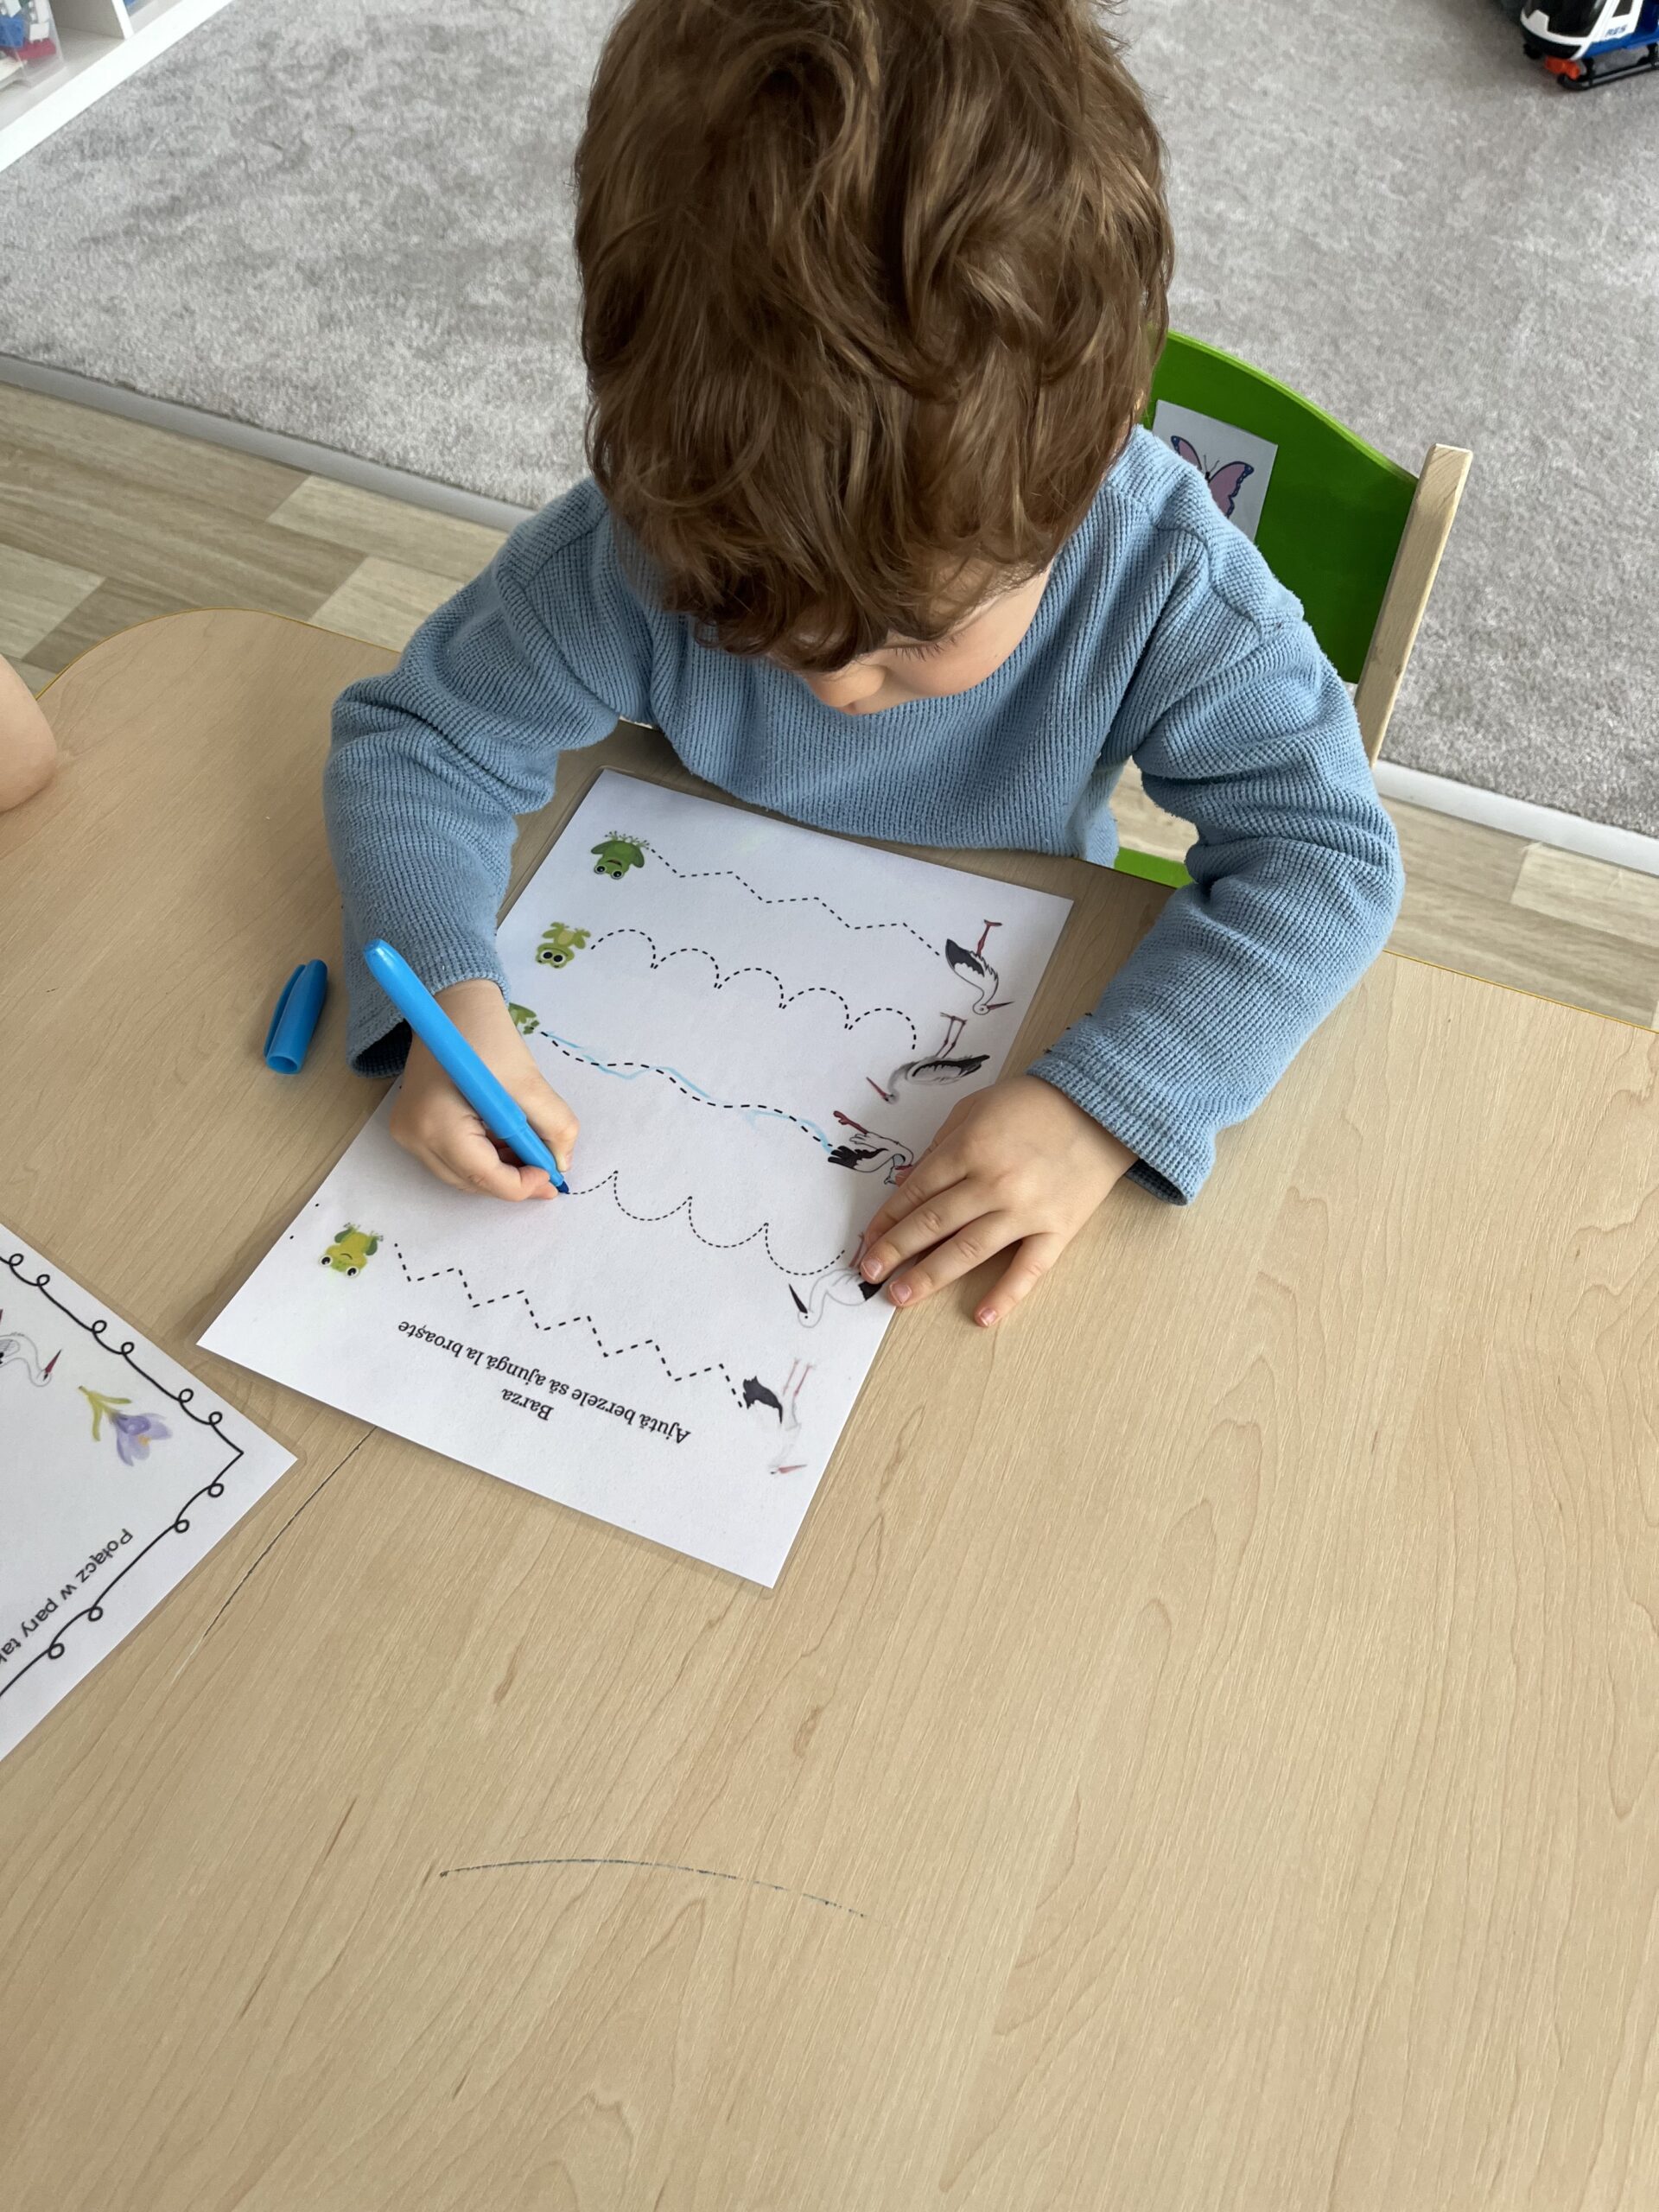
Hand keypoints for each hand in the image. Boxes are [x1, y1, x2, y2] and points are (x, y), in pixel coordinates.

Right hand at [389, 978, 577, 1199]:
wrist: (453, 1006)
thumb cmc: (485, 1034)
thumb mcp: (528, 1081)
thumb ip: (553, 1126)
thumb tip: (562, 1164)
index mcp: (436, 1123)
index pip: (483, 1175)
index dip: (523, 1185)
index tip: (553, 1175)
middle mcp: (413, 1136)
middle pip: (472, 1181)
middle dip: (514, 1179)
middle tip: (549, 1168)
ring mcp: (407, 1134)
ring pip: (463, 1175)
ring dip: (500, 1169)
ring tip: (529, 1148)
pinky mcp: (411, 1129)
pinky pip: (453, 1160)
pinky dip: (483, 1157)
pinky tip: (506, 1140)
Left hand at [857, 1075, 1133, 1324]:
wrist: (1103, 1107)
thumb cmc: (1034, 1104)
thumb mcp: (976, 1108)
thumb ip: (941, 1145)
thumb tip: (908, 1183)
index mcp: (968, 1148)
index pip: (915, 1192)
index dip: (887, 1220)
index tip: (867, 1242)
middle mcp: (993, 1182)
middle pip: (932, 1224)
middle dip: (896, 1251)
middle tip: (870, 1275)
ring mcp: (1026, 1210)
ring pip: (968, 1251)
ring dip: (930, 1276)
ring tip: (900, 1297)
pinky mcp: (1058, 1229)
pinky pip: (1028, 1269)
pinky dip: (1006, 1295)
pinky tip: (982, 1318)